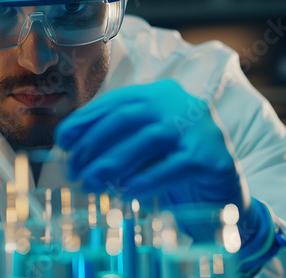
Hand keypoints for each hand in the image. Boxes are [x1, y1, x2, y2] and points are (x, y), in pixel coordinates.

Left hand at [55, 79, 261, 242]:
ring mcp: (199, 128)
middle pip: (126, 117)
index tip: (62, 141)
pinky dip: (144, 179)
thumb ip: (115, 138)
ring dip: (112, 163)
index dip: (84, 120)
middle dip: (93, 144)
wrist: (223, 190)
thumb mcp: (142, 144)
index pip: (114, 102)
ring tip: (91, 183)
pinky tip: (124, 192)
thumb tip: (72, 149)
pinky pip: (171, 167)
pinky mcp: (213, 157)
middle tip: (74, 170)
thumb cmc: (171, 164)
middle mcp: (179, 104)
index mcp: (158, 94)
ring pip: (146, 139)